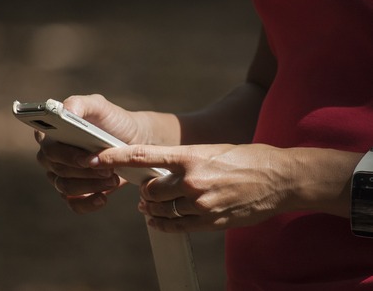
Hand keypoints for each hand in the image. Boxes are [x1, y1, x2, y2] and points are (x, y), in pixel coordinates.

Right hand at [35, 94, 145, 212]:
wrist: (133, 141)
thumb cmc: (112, 121)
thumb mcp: (99, 106)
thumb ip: (80, 104)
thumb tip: (63, 112)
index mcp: (51, 133)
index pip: (48, 146)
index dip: (66, 155)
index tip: (87, 158)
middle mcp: (51, 155)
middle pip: (58, 169)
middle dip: (85, 171)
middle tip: (109, 168)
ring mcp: (60, 175)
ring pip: (65, 187)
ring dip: (90, 185)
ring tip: (113, 178)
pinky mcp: (74, 192)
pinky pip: (74, 204)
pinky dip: (88, 203)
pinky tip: (103, 198)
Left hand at [85, 143, 357, 231]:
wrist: (281, 178)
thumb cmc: (247, 159)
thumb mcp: (212, 150)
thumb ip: (184, 161)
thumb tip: (160, 172)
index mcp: (191, 156)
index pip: (144, 155)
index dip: (117, 157)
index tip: (97, 158)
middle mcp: (192, 180)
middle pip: (150, 190)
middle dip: (146, 190)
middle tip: (147, 188)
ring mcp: (201, 203)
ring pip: (160, 210)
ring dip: (153, 208)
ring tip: (152, 204)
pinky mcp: (211, 221)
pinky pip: (175, 226)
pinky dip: (162, 223)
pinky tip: (157, 220)